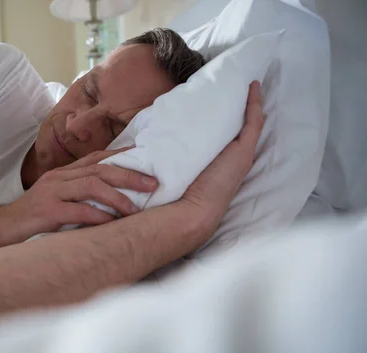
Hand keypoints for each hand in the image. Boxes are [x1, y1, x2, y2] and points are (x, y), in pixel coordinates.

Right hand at [0, 147, 158, 246]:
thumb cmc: (32, 220)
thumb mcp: (56, 202)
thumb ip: (79, 197)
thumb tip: (111, 203)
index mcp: (63, 173)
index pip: (97, 158)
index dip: (124, 157)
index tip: (149, 160)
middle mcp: (59, 177)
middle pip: (100, 168)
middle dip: (130, 174)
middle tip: (154, 184)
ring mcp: (51, 192)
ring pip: (92, 185)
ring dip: (118, 196)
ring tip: (137, 209)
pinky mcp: (46, 211)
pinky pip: (79, 210)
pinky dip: (99, 216)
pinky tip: (113, 224)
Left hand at [180, 81, 264, 234]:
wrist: (194, 210)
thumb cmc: (182, 191)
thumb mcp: (180, 163)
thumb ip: (178, 148)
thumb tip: (160, 130)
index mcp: (222, 159)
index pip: (229, 131)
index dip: (230, 113)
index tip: (225, 93)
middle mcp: (235, 155)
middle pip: (243, 125)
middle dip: (245, 103)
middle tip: (244, 81)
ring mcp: (242, 153)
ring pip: (251, 121)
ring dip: (252, 101)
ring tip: (250, 80)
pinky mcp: (244, 151)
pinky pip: (254, 122)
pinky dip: (254, 103)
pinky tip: (253, 86)